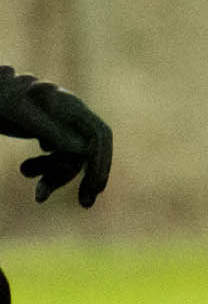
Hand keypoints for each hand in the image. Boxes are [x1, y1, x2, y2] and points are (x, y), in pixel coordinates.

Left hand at [0, 66, 109, 208]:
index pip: (99, 135)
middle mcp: (69, 116)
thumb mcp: (22, 113)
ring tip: (38, 195)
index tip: (96, 187)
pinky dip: (44, 171)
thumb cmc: (2, 99)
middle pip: (87, 151)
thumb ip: (53, 130)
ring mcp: (59, 125)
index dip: (102, 162)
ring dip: (56, 178)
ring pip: (70, 158)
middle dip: (84, 177)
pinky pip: (56, 157)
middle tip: (85, 204)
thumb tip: (85, 151)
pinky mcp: (46, 132)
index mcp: (70, 107)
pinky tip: (26, 171)